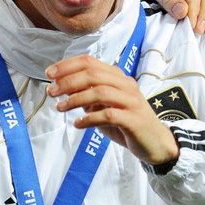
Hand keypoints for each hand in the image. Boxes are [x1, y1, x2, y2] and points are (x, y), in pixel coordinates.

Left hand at [46, 55, 178, 166]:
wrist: (155, 143)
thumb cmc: (125, 122)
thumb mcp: (102, 106)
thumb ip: (85, 95)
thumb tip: (60, 87)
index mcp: (117, 77)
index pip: (90, 62)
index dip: (67, 65)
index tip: (49, 73)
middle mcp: (126, 85)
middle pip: (93, 75)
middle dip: (68, 81)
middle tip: (51, 92)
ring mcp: (131, 101)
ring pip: (100, 93)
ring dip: (76, 99)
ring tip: (60, 107)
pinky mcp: (134, 120)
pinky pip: (109, 115)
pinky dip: (89, 118)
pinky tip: (78, 124)